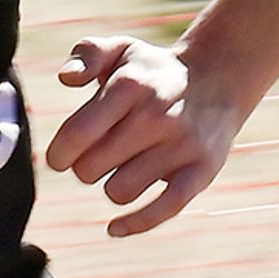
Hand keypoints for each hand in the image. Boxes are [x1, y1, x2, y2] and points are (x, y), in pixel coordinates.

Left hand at [46, 35, 242, 236]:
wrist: (218, 79)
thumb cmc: (153, 72)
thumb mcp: (122, 50)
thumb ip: (87, 54)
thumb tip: (66, 77)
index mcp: (130, 86)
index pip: (77, 135)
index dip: (60, 154)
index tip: (62, 157)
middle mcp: (156, 116)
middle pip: (91, 169)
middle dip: (85, 168)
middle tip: (98, 156)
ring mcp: (181, 146)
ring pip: (119, 192)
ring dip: (113, 186)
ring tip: (124, 167)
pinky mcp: (201, 172)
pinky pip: (163, 210)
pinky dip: (134, 224)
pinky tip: (114, 228)